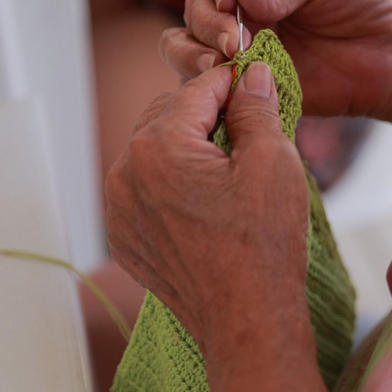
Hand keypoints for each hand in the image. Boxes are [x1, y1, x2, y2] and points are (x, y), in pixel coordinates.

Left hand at [105, 64, 323, 390]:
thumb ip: (256, 107)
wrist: (246, 317)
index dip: (233, 82)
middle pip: (169, 114)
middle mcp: (125, 172)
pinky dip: (173, 179)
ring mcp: (119, 207)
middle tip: (248, 130)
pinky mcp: (124, 234)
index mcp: (159, 147)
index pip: (197, 88)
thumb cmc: (263, 242)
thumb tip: (252, 74)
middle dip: (208, 113)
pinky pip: (145, 186)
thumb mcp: (272, 160)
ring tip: (229, 166)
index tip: (256, 83)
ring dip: (188, 145)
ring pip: (155, 149)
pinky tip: (208, 198)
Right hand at [159, 0, 391, 121]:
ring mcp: (244, 47)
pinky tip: (232, 81)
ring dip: (195, 50)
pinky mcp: (250, 85)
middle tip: (239, 37)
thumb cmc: (368, 2)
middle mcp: (242, 7)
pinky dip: (208, 82)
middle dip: (209, 20)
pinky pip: (208, 85)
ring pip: (186, 44)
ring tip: (230, 58)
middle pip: (194, 5)